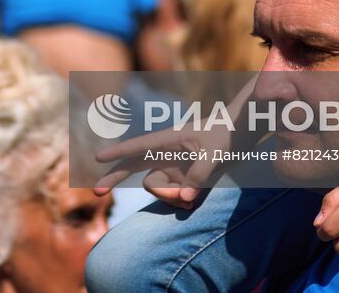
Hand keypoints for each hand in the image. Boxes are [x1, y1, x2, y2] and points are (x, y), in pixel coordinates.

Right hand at [92, 122, 232, 207]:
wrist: (242, 137)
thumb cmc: (226, 136)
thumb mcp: (216, 153)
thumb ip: (199, 174)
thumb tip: (184, 197)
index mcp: (167, 141)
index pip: (136, 148)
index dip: (116, 153)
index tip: (97, 158)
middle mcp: (164, 156)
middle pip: (131, 168)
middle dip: (115, 179)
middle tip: (96, 192)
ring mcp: (172, 169)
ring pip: (156, 190)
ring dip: (169, 199)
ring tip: (192, 198)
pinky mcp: (182, 182)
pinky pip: (173, 198)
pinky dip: (181, 202)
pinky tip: (194, 200)